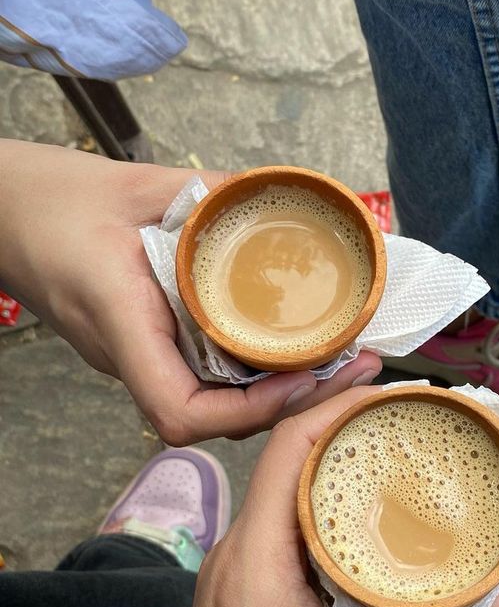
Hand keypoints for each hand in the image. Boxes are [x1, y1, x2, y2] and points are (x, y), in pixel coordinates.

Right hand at [0, 141, 380, 443]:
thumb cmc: (54, 201)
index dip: (251, 410)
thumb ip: (211, 193)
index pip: (180, 410)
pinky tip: (290, 350)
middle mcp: (128, 358)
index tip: (304, 378)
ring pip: (211, 409)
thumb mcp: (138, 185)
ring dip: (276, 397)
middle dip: (289, 407)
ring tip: (338, 362)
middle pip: (213, 421)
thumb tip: (285, 193)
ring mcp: (134, 361)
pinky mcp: (142, 350)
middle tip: (355, 367)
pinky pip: (202, 383)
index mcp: (119, 322)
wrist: (3, 215)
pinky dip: (251, 378)